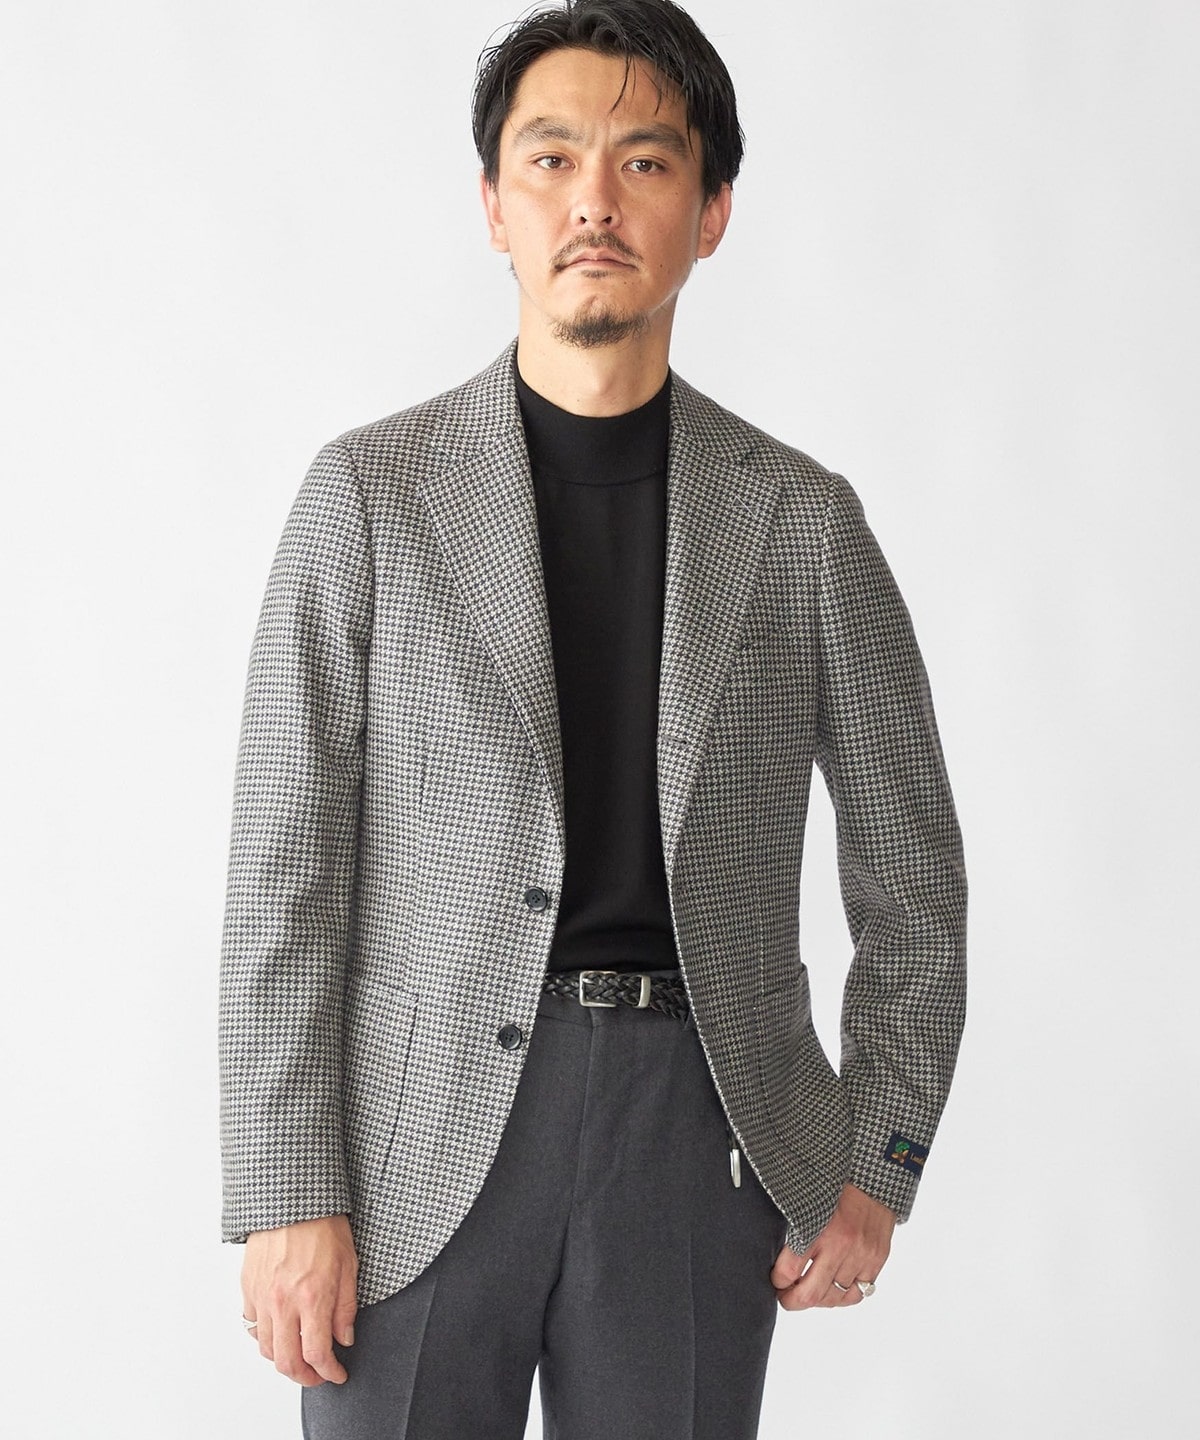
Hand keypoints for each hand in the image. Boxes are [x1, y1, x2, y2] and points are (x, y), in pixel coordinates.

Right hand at [241, 1214, 358, 1385]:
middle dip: (305, 1377)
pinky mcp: (248, 1287)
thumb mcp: (349, 1264)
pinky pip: (252, 1326)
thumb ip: (346, 1307)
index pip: (317, 1354)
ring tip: (300, 1357)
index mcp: (312, 1297)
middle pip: (287, 1362)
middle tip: (318, 1375)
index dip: (329, 1372)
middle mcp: (283, 1302)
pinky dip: (265, 1338)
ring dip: (284, 1361)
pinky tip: (279, 1334)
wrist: (293, 1198)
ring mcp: (262, 1296)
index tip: (337, 1374)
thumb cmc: (324, 1225)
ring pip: (267, 1349)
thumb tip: (344, 1338)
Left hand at [770, 1183, 894, 1310]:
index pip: (788, 1271)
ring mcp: (860, 1255)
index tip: (774, 1278)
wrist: (875, 1172)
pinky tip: (832, 1289)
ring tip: (808, 1291)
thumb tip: (775, 1250)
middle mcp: (840, 1244)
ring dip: (817, 1299)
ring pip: (834, 1297)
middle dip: (792, 1301)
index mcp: (817, 1225)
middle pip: (810, 1294)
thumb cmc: (837, 1181)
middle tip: (784, 1297)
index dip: (777, 1280)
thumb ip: (793, 1223)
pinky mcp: (876, 1259)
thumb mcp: (806, 1195)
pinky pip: (857, 1293)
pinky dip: (842, 1296)